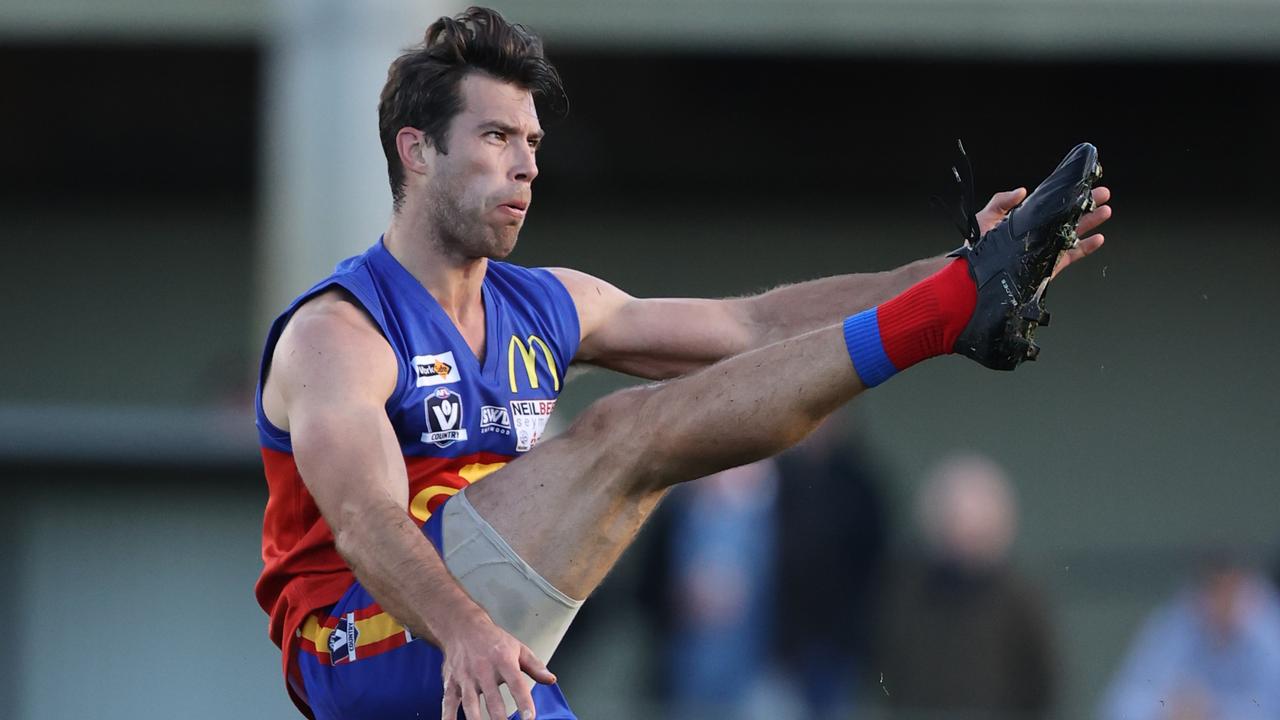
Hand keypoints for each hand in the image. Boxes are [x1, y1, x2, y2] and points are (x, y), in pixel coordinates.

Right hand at [439, 615, 556, 719]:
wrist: (463, 627)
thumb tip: (551, 680)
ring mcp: (466, 678)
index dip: (523, 701)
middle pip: (493, 699)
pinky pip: (448, 703)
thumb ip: (535, 666)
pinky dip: (448, 717)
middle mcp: (484, 670)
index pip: (516, 684)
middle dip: (500, 719)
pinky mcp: (451, 683)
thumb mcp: (518, 648)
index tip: (529, 717)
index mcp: (503, 661)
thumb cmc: (492, 640)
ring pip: (470, 703)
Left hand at [974, 186, 1112, 278]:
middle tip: (1103, 193)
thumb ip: (1002, 201)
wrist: (972, 274)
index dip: (1067, 196)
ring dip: (1090, 222)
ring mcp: (1045, 249)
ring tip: (1105, 211)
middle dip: (1087, 204)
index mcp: (1027, 222)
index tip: (1082, 184)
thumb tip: (1021, 190)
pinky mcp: (1048, 266)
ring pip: (1073, 234)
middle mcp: (1039, 234)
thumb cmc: (975, 246)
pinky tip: (1097, 239)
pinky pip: (1070, 256)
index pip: (1052, 206)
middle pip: (1068, 217)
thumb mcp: (986, 217)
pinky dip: (1085, 248)